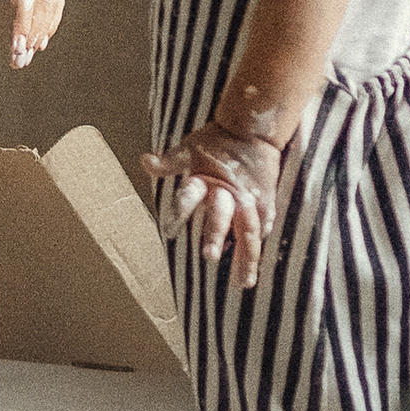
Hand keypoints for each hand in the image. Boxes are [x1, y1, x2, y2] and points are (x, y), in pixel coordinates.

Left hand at [141, 123, 281, 283]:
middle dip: (216, 235)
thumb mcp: (190, 148)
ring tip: (244, 283)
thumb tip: (144, 161)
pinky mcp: (265, 201)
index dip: (181, 209)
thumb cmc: (217, 140)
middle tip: (209, 257)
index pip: (190, 194)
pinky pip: (263, 226)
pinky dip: (259, 244)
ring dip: (247, 257)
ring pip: (249, 231)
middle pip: (222, 216)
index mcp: (206, 178)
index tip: (168, 231)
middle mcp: (229, 191)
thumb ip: (168, 161)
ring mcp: (250, 198)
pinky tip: (255, 266)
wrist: (253, 127)